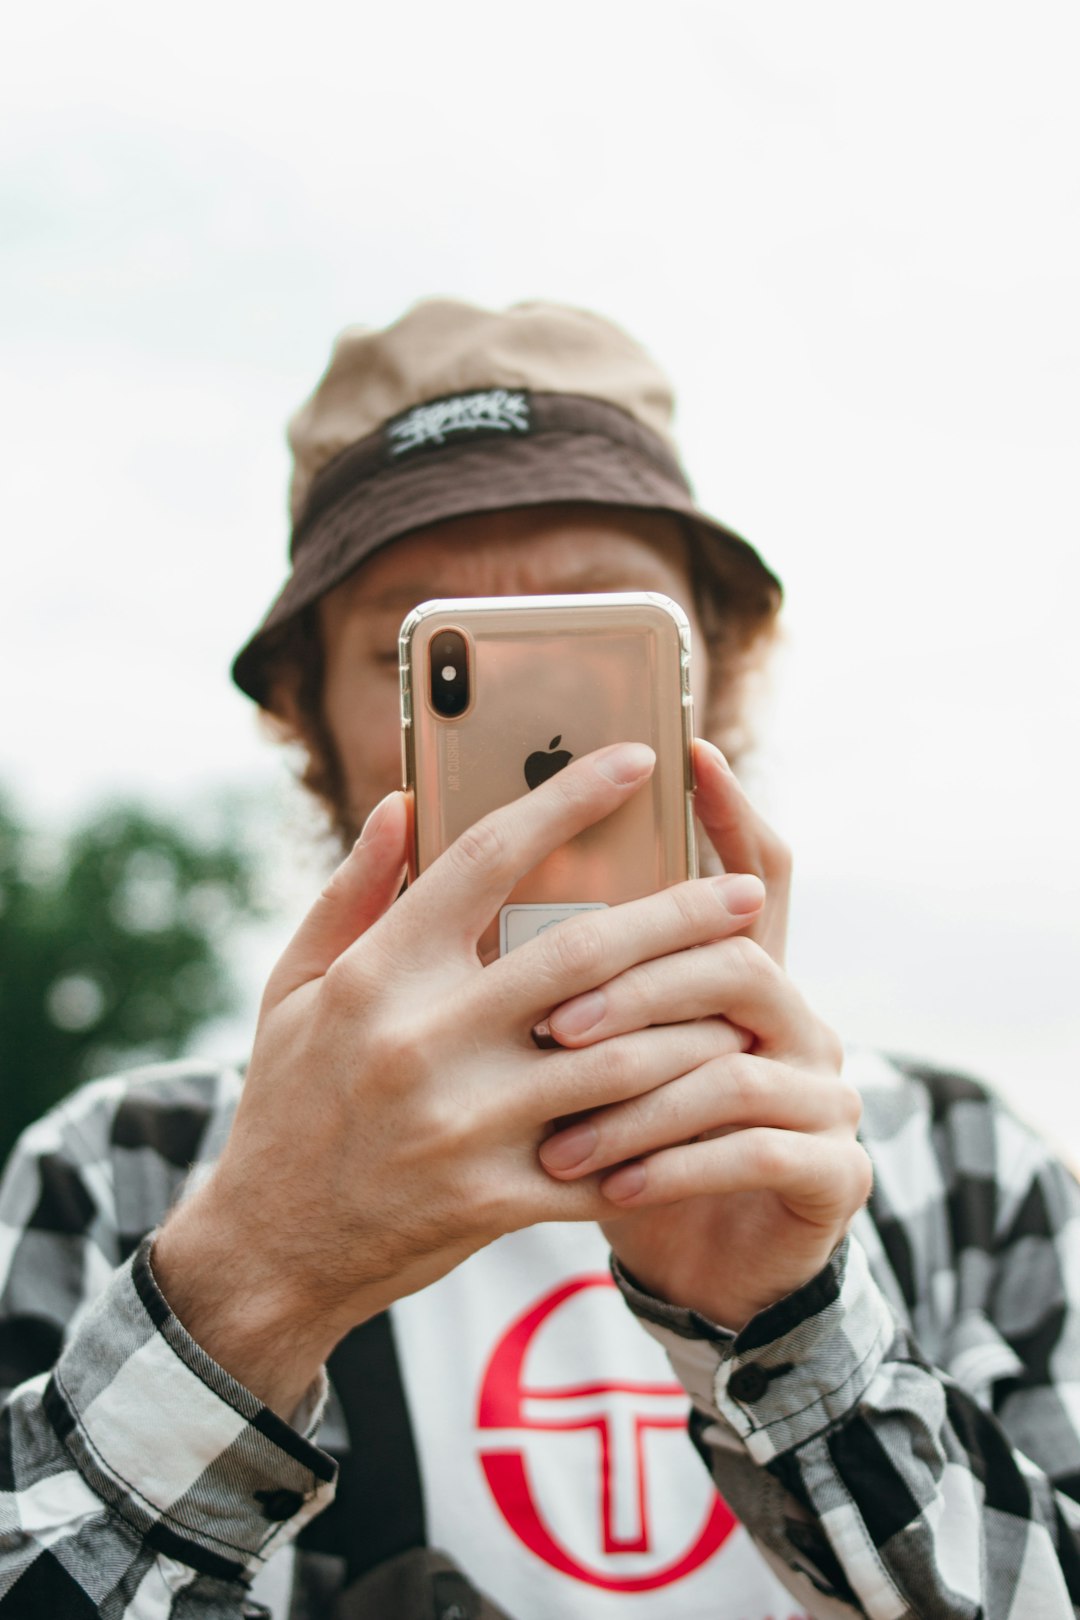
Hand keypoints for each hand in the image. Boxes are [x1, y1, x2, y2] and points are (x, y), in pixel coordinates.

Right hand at [153, 743, 761, 1412]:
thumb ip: (353, 891)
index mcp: (379, 971)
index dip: (571, 799)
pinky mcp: (495, 1199)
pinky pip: (610, 1154)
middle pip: (584, 954)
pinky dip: (667, 1123)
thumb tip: (403, 802)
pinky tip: (711, 1094)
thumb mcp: (295, 985)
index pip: (489, 856)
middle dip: (681, 915)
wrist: (271, 1248)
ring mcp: (464, 1125)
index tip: (637, 760)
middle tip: (743, 893)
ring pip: (619, 1058)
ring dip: (695, 1023)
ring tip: (747, 992)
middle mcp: (424, 1039)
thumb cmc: (289, 1099)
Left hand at [538, 740, 871, 1331]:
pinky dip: (674, 1167)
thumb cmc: (616, 1145)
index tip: (687, 752)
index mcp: (738, 975)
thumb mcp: (583, 1060)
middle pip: (732, 958)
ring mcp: (824, 1090)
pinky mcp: (835, 1170)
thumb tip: (449, 842)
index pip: (755, 870)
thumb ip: (546, 968)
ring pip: (735, 1063)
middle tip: (551, 1028)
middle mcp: (794, 1017)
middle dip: (637, 985)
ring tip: (555, 1141)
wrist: (698, 1271)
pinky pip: (757, 1150)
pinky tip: (609, 1189)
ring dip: (636, 1101)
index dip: (730, 810)